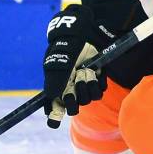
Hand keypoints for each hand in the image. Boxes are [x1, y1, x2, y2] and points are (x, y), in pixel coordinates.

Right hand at [43, 3, 115, 127]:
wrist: (84, 33)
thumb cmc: (67, 47)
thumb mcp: (58, 62)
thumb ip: (54, 80)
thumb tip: (52, 97)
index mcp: (57, 86)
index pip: (54, 108)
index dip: (54, 115)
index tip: (54, 120)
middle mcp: (71, 88)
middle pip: (73, 108)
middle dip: (74, 99)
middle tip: (74, 84)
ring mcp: (85, 84)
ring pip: (88, 99)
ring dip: (87, 88)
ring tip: (84, 72)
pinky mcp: (98, 79)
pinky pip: (100, 90)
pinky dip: (98, 83)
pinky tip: (94, 71)